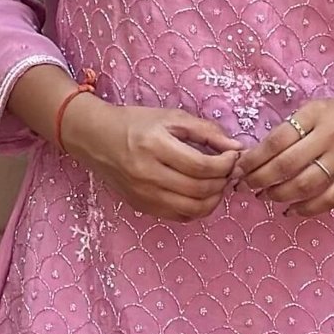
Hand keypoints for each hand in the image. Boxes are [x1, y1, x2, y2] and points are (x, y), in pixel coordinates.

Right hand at [61, 95, 242, 221]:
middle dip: (223, 181)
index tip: (233, 156)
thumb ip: (206, 131)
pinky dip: (198, 209)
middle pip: (199, 190)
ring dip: (214, 199)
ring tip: (217, 183)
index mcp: (155, 146)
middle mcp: (147, 174)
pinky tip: (201, 194)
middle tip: (228, 170)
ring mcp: (143, 194)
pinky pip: (179, 216)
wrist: (95, 139)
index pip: (201, 166)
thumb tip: (237, 147)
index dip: (225, 164)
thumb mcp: (171, 117)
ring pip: (192, 209)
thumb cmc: (135, 124)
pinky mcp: (142, 206)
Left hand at [231, 82, 333, 216]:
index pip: (276, 140)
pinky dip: (306, 209)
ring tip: (265, 196)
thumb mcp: (317, 109)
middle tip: (246, 186)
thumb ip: (291, 129)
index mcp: (315, 114)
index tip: (240, 168)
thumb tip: (256, 156)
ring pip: (305, 185)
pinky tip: (291, 210)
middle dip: (260, 180)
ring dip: (279, 195)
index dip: (254, 158)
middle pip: (286, 165)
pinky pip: (329, 199)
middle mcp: (330, 135)